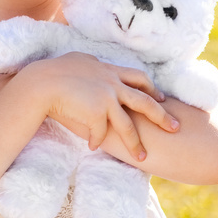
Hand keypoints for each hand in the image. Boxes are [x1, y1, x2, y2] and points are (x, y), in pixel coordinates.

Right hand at [23, 52, 178, 161]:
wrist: (42, 83)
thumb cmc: (54, 71)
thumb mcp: (78, 60)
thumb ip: (91, 64)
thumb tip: (94, 62)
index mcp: (109, 71)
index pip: (139, 79)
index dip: (152, 89)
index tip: (162, 98)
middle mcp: (113, 84)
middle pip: (145, 102)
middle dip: (162, 116)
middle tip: (175, 127)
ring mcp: (106, 99)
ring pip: (128, 125)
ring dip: (135, 143)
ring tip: (142, 157)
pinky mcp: (97, 113)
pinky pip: (101, 133)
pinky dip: (97, 141)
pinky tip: (93, 146)